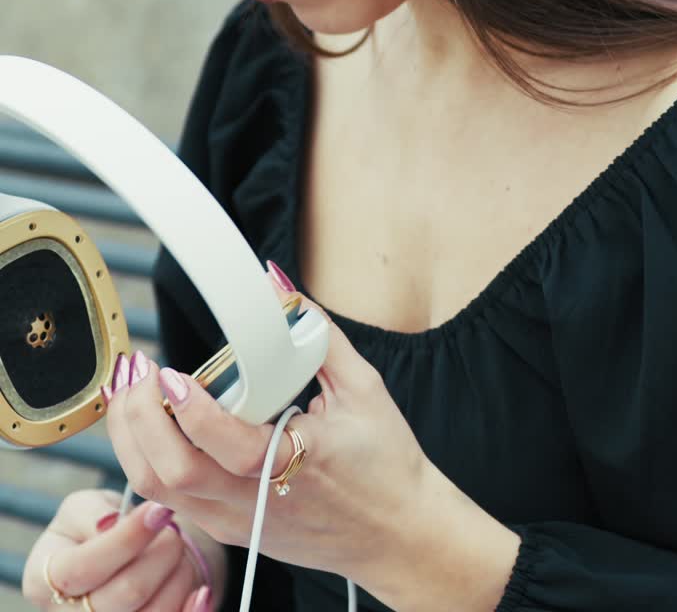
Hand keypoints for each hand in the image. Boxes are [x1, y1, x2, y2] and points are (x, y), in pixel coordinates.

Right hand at [22, 489, 214, 610]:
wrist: (112, 560)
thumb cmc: (95, 529)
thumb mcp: (82, 508)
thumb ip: (90, 512)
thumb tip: (109, 524)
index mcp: (43, 579)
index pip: (84, 567)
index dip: (127, 539)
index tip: (158, 510)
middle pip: (126, 593)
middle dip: (162, 552)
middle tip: (173, 526)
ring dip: (178, 575)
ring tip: (178, 549)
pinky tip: (200, 591)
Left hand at [104, 269, 429, 589]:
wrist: (400, 535)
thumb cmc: (387, 463)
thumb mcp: (364, 387)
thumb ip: (319, 333)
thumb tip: (278, 283)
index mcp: (295, 467)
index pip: (226, 446)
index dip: (191, 410)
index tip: (171, 373)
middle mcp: (255, 503)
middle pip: (171, 473)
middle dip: (141, 418)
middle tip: (140, 371)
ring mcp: (237, 522)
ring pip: (159, 492)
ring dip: (133, 439)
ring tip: (134, 391)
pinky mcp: (229, 530)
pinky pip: (171, 499)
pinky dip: (148, 458)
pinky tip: (149, 422)